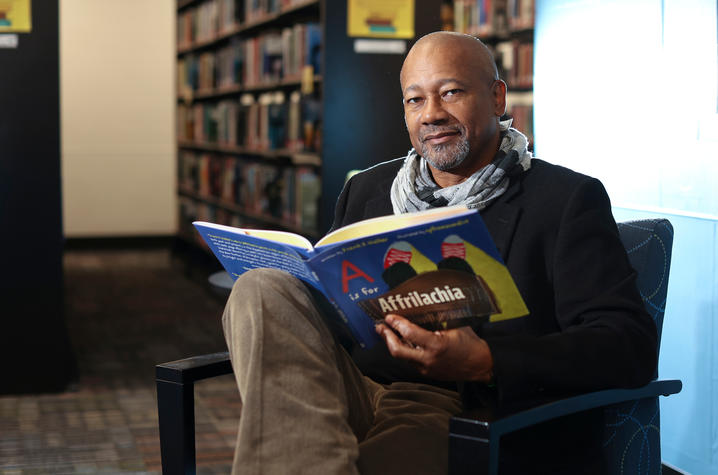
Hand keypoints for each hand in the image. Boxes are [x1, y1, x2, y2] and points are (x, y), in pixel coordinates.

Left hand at [375, 314, 493, 382]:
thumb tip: (421, 308)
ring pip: (402, 357)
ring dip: (393, 344)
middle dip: (386, 337)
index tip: (390, 316)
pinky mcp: (428, 373)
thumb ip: (437, 320)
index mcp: (437, 345)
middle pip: (397, 351)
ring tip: (387, 332)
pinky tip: (402, 341)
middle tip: (381, 327)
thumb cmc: (471, 343)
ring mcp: (427, 369)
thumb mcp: (455, 326)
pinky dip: (404, 350)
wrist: (481, 365)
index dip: (397, 324)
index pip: (409, 334)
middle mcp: (428, 359)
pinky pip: (410, 361)